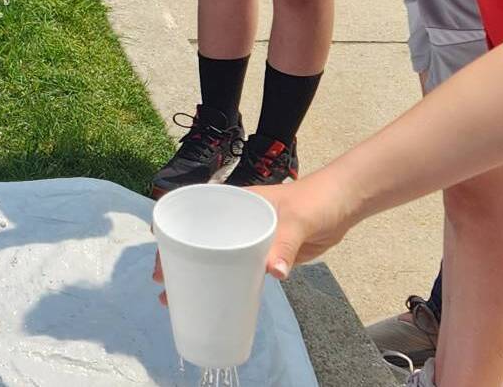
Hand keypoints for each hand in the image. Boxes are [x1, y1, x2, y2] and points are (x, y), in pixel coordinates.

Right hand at [149, 174, 355, 306]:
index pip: (191, 213)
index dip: (171, 231)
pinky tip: (214, 301)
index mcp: (233, 203)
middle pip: (197, 240)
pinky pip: (236, 271)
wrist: (342, 206)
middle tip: (163, 287)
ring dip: (196, 276)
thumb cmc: (314, 201)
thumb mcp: (297, 219)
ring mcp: (247, 239)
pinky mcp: (263, 256)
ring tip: (177, 300)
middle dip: (176, 261)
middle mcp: (234, 220)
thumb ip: (285, 243)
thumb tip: (273, 274)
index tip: (159, 253)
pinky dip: (223, 284)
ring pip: (214, 258)